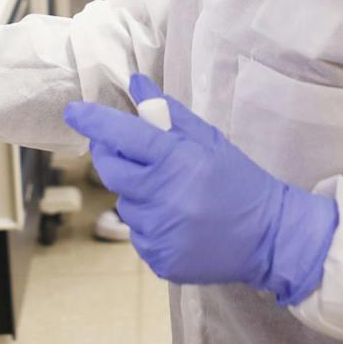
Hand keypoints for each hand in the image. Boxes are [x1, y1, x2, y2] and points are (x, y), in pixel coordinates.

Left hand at [64, 75, 337, 304]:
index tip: (73, 112)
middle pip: (111, 172)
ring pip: (126, 205)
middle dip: (110, 156)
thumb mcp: (209, 140)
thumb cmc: (238, 182)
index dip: (95, 122)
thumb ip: (169, 114)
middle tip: (126, 152)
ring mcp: (160, 233)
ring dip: (138, 195)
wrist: (268, 237)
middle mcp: (164, 198)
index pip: (125, 137)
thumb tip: (136, 84)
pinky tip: (178, 222)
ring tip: (173, 197)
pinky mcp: (160, 259)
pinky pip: (138, 235)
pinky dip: (150, 224)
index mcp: (178, 162)